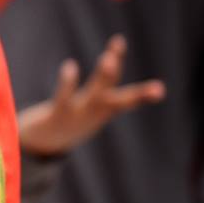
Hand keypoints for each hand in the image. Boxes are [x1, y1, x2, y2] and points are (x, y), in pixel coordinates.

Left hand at [18, 35, 165, 155]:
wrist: (42, 144)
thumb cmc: (70, 118)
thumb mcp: (90, 104)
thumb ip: (102, 84)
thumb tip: (113, 58)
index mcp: (103, 110)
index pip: (127, 100)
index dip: (144, 95)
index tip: (160, 89)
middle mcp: (93, 114)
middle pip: (115, 98)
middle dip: (132, 89)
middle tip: (148, 78)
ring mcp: (76, 116)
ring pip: (94, 96)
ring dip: (103, 78)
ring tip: (110, 58)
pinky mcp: (56, 116)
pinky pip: (63, 99)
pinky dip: (67, 83)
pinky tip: (71, 65)